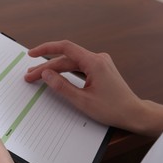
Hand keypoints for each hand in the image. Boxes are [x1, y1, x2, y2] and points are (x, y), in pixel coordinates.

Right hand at [24, 40, 150, 134]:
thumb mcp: (82, 100)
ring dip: (54, 69)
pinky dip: (64, 71)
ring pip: (70, 63)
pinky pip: (78, 66)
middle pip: (65, 59)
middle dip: (46, 67)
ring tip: (37, 75)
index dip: (46, 49)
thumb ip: (61, 86)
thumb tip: (45, 74)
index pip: (65, 48)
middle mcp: (97, 58)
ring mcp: (99, 63)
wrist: (133, 114)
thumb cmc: (112, 109)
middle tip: (29, 76)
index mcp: (94, 62)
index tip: (31, 54)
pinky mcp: (99, 69)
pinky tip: (55, 75)